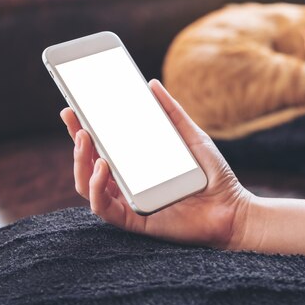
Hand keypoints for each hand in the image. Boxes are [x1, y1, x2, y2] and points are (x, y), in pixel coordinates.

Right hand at [60, 79, 251, 248]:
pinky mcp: (134, 220)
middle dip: (76, 141)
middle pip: (88, 164)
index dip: (82, 129)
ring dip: (81, 162)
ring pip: (88, 186)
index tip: (72, 108)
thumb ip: (172, 112)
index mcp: (136, 165)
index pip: (102, 146)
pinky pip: (104, 209)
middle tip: (74, 118)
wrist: (232, 207)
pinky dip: (96, 188)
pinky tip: (101, 167)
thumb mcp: (191, 136)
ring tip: (86, 140)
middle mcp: (128, 183)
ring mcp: (129, 201)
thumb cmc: (212, 175)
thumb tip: (151, 84)